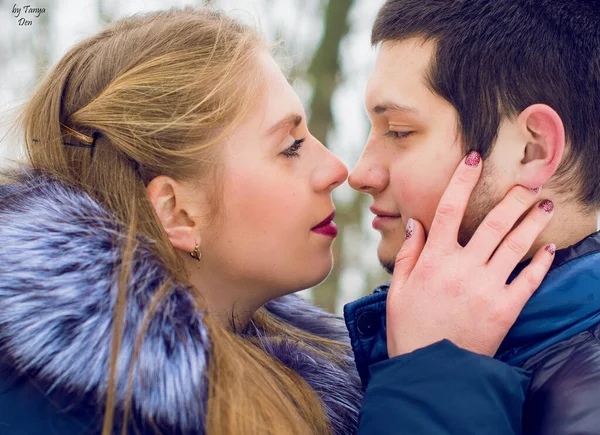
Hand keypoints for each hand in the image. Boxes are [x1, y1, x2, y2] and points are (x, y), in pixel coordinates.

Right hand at [386, 151, 554, 357]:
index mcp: (433, 260)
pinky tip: (550, 250)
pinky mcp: (505, 309)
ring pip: (514, 245)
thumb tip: (417, 223)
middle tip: (530, 180)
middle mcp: (461, 267)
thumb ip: (408, 254)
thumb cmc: (409, 329)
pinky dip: (541, 263)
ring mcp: (485, 287)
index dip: (462, 180)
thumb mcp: (398, 290)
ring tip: (545, 206)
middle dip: (513, 198)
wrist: (431, 370)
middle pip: (492, 223)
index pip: (447, 210)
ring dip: (532, 223)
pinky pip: (528, 280)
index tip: (474, 158)